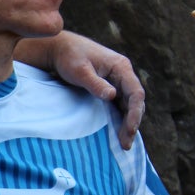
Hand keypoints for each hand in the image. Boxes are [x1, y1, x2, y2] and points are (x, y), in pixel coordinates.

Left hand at [15, 32, 144, 149]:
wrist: (59, 49)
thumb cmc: (69, 57)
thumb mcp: (80, 70)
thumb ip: (95, 84)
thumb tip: (112, 96)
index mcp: (120, 67)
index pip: (135, 93)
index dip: (135, 112)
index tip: (130, 129)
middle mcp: (122, 75)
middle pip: (134, 102)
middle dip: (132, 123)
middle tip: (126, 144)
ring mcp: (116, 82)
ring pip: (127, 106)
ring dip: (126, 124)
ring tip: (123, 145)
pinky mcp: (108, 89)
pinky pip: (118, 107)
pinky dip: (119, 120)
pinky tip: (117, 134)